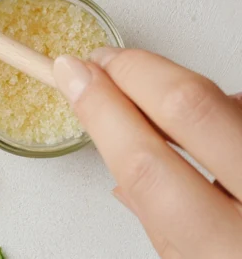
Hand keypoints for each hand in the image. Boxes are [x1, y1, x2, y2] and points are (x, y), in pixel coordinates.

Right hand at [54, 49, 241, 257]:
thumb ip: (161, 222)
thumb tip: (111, 152)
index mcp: (225, 253)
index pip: (147, 164)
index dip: (101, 107)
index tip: (74, 74)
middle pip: (192, 105)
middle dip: (136, 70)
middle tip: (106, 60)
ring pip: (232, 101)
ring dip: (187, 94)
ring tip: (168, 114)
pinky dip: (232, 110)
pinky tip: (226, 134)